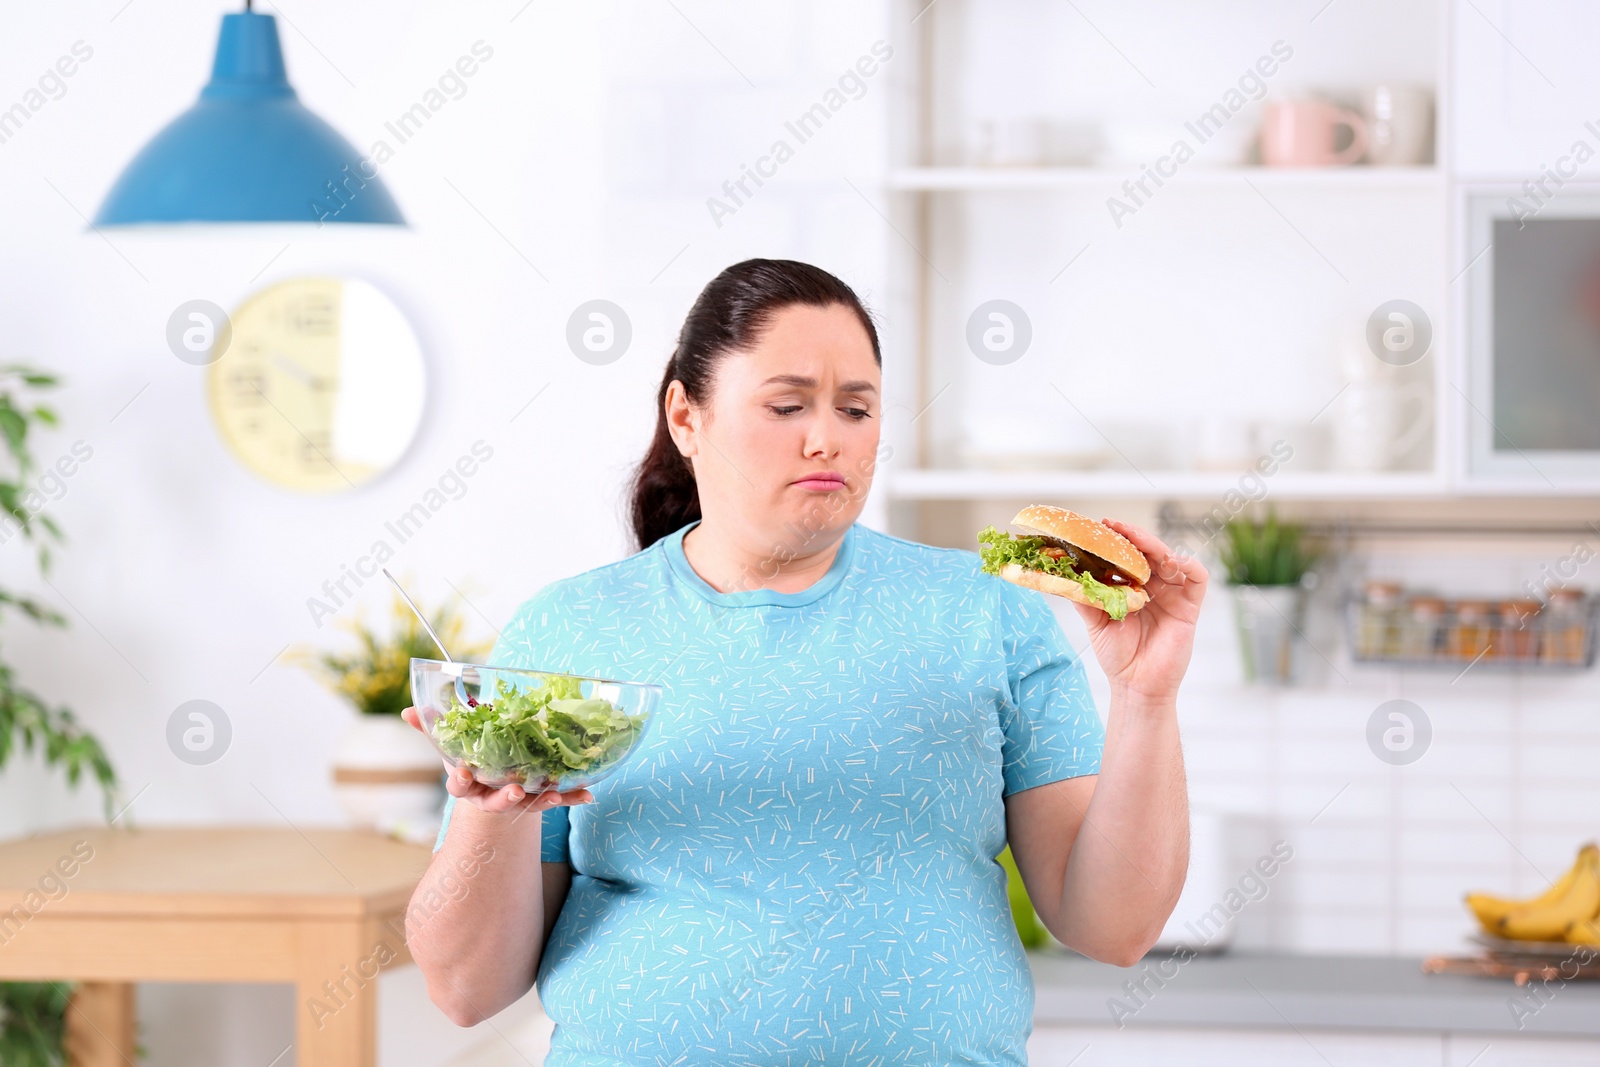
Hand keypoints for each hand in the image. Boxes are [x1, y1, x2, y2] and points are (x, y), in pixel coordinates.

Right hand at [400, 706, 592, 815]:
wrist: (492, 785)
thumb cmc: (470, 759)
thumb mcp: (450, 744)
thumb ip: (430, 727)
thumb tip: (408, 710)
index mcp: (467, 784)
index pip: (458, 786)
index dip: (459, 781)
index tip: (461, 772)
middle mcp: (489, 797)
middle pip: (494, 803)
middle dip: (504, 799)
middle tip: (513, 792)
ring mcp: (515, 802)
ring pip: (527, 805)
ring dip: (542, 801)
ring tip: (555, 795)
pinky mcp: (538, 799)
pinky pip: (556, 800)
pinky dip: (571, 797)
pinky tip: (588, 795)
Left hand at [1070, 521, 1206, 704]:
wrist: (1135, 686)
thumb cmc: (1117, 656)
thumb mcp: (1095, 622)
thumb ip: (1085, 597)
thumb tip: (1062, 576)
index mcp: (1134, 589)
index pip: (1129, 556)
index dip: (1118, 540)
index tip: (1101, 526)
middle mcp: (1155, 588)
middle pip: (1150, 553)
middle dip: (1134, 537)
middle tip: (1115, 527)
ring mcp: (1173, 596)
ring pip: (1172, 560)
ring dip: (1156, 546)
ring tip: (1136, 540)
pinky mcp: (1189, 608)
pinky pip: (1198, 579)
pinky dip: (1188, 565)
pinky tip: (1171, 560)